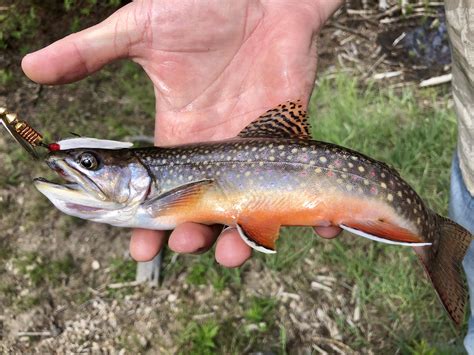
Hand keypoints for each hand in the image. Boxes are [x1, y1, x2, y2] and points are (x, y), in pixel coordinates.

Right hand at [22, 0, 342, 266]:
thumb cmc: (200, 6)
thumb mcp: (140, 30)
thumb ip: (90, 52)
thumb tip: (30, 67)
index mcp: (177, 136)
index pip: (158, 194)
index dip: (147, 223)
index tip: (140, 249)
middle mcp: (214, 151)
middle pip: (202, 211)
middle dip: (193, 236)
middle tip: (187, 244)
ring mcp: (252, 149)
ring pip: (247, 209)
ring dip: (242, 237)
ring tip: (233, 252)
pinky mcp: (289, 138)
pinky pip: (300, 184)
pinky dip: (311, 213)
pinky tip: (316, 232)